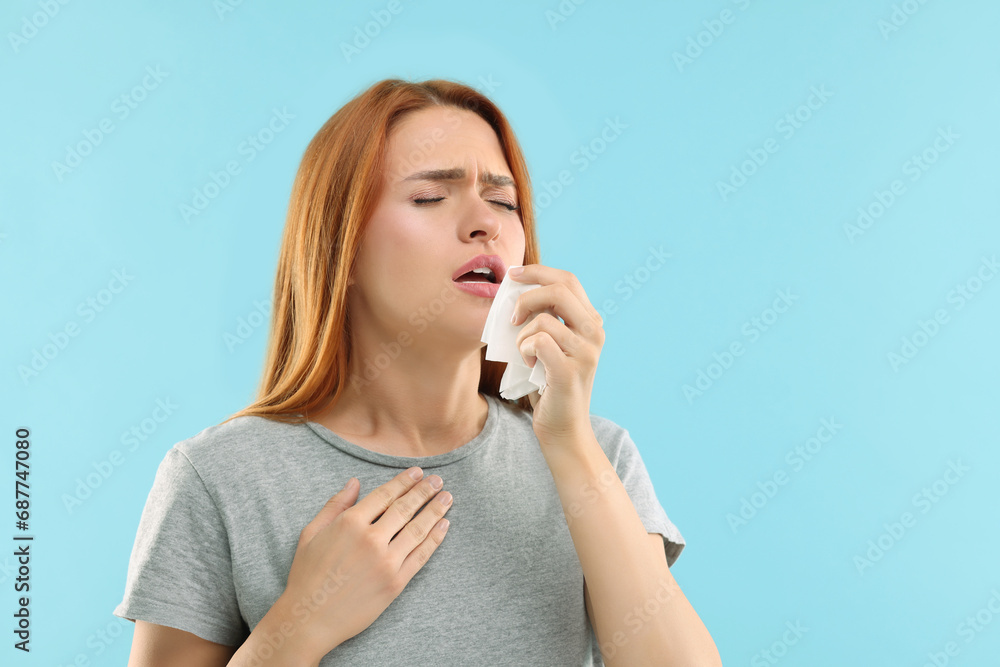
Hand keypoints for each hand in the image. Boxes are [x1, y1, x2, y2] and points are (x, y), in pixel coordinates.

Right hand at [279, 469, 452, 656]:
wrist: (309, 620)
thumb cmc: (307, 576)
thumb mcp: (311, 533)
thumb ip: (335, 505)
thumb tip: (354, 482)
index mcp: (349, 523)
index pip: (385, 495)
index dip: (404, 481)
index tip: (417, 472)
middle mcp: (371, 539)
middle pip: (405, 508)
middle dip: (425, 491)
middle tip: (438, 481)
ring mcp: (386, 562)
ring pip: (418, 529)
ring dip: (435, 510)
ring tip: (447, 497)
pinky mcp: (396, 583)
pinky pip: (421, 556)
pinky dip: (435, 539)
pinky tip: (444, 525)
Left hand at [508, 263, 604, 443]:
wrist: (563, 428)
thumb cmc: (548, 384)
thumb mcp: (550, 344)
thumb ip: (543, 317)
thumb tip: (516, 290)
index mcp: (591, 321)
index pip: (567, 280)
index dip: (538, 271)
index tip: (513, 274)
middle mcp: (595, 332)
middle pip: (559, 289)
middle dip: (526, 297)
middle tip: (511, 316)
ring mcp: (586, 351)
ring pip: (543, 319)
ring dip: (522, 335)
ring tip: (525, 354)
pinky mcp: (570, 370)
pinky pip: (538, 342)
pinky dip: (524, 350)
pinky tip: (529, 364)